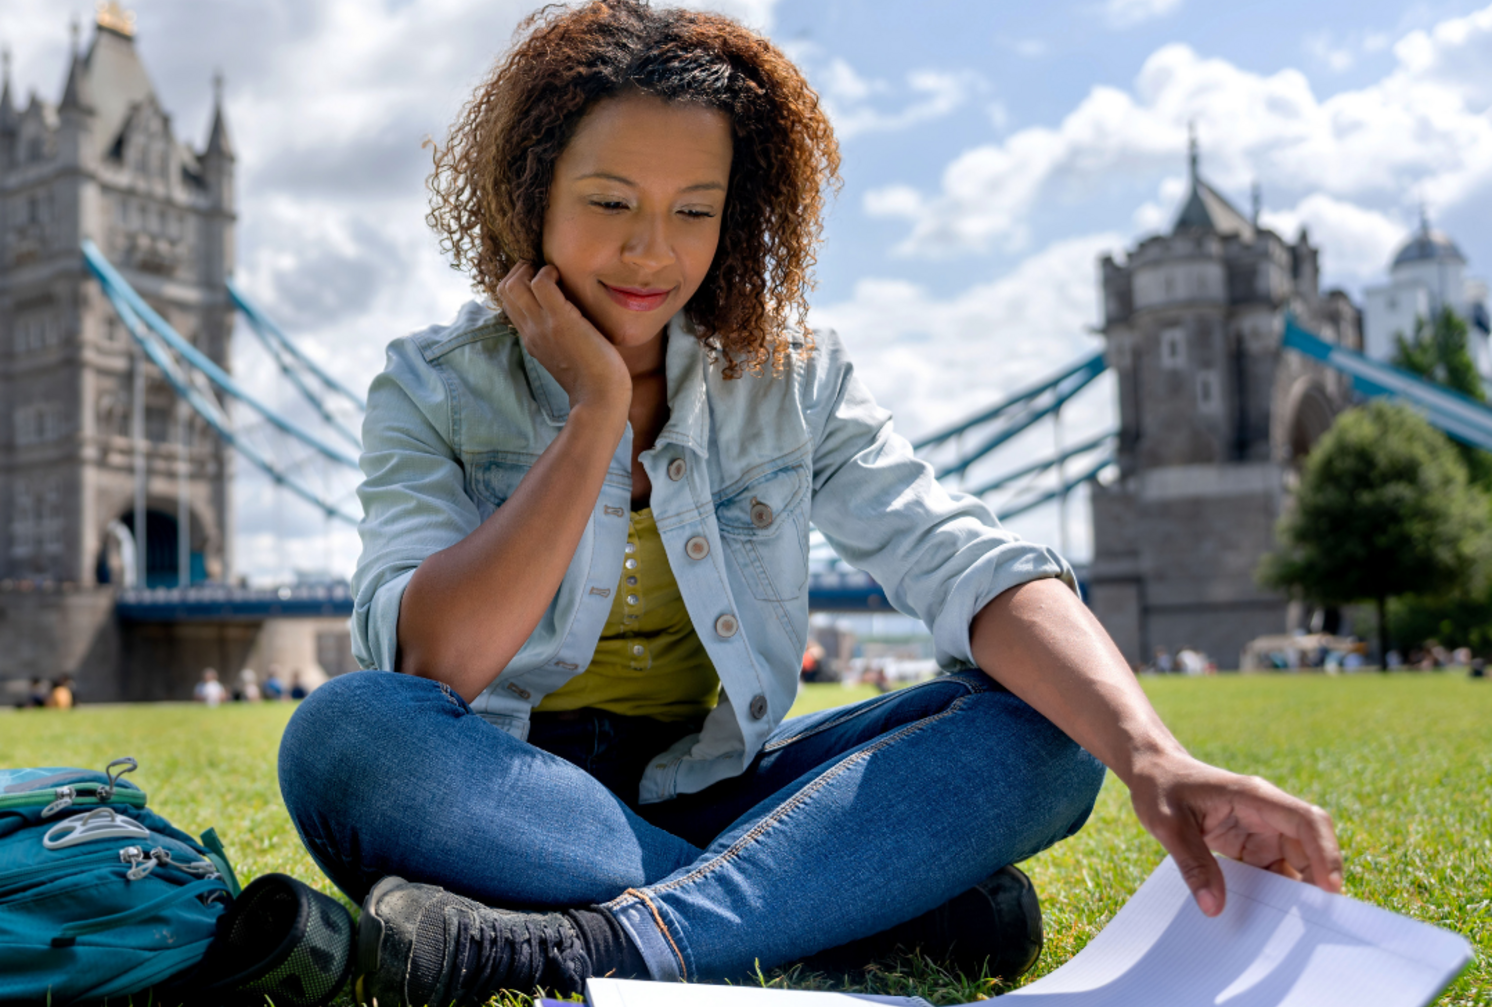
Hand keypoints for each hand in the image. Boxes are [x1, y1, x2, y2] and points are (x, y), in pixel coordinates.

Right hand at [497, 262, 630, 415]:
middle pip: (504, 289)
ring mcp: (542, 325)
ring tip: (552, 272)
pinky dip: (548, 272)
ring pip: (514, 284)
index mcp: (531, 339)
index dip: (519, 283)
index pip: (508, 303)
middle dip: (520, 270)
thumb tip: (570, 321)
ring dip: (531, 268)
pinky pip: (540, 283)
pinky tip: (563, 278)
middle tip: (544, 270)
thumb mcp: (566, 355)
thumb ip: (559, 338)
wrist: (600, 398)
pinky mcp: (561, 320)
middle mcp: (530, 331)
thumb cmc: (593, 378)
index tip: (540, 279)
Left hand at [1127, 752, 1342, 916]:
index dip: (1326, 852)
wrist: (1153, 772)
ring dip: (1295, 892)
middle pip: (1309, 847)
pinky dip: (1275, 893)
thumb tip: (1214, 907)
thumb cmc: (1160, 788)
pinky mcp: (1252, 844)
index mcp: (1253, 796)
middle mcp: (1266, 812)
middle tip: (1314, 925)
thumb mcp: (1167, 825)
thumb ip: (1192, 864)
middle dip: (1317, 882)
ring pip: (1296, 863)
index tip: (1330, 888)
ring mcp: (1262, 829)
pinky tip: (1267, 917)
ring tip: (1288, 927)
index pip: (1306, 820)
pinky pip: (1274, 871)